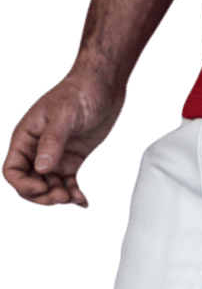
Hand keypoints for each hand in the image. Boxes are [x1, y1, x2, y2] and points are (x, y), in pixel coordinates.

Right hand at [3, 67, 125, 206]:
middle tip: (64, 196)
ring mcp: (55, 157)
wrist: (101, 87)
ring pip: (49, 187)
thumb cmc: (79, 94)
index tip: (43, 189)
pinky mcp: (73, 160)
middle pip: (29, 183)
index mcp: (25, 138)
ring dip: (60, 198)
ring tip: (77, 198)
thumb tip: (42, 168)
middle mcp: (37, 150)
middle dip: (43, 196)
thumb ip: (52, 142)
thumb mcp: (65, 115)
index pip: (12, 171)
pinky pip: (68, 184)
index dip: (23, 185)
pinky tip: (84, 202)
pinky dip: (75, 195)